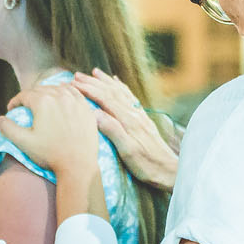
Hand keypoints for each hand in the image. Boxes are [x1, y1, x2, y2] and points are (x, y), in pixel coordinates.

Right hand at [0, 85, 99, 178]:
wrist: (78, 165)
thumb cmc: (50, 154)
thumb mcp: (24, 142)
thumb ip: (8, 128)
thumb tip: (0, 119)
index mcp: (43, 102)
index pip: (24, 95)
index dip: (15, 101)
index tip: (12, 109)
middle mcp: (60, 96)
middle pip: (40, 90)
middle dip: (30, 96)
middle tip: (25, 106)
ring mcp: (75, 100)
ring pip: (58, 88)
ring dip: (47, 92)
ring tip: (42, 101)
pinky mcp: (86, 107)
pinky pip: (75, 92)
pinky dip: (66, 92)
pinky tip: (62, 96)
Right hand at [72, 69, 180, 190]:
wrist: (169, 171)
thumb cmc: (147, 166)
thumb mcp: (128, 152)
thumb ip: (113, 131)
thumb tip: (95, 113)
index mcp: (128, 120)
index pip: (105, 99)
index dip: (89, 89)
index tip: (73, 83)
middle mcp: (135, 113)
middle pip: (112, 92)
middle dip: (93, 82)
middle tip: (76, 75)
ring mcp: (140, 115)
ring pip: (121, 92)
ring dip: (106, 81)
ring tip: (94, 72)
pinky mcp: (144, 119)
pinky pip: (130, 97)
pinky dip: (121, 87)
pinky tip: (117, 83)